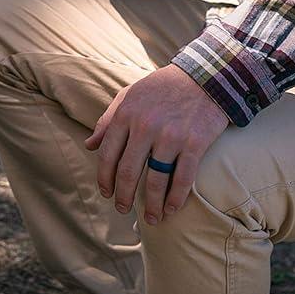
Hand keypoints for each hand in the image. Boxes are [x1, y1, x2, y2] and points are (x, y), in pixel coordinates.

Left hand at [85, 65, 230, 224]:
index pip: (107, 154)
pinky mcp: (195, 143)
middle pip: (128, 172)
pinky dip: (175, 198)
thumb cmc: (162, 87)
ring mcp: (171, 136)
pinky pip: (183, 178)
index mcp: (126, 114)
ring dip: (151, 205)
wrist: (204, 75)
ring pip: (156, 180)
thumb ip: (108, 120)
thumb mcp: (129, 96)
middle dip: (124, 196)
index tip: (106, 193)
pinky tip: (170, 209)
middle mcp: (145, 126)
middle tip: (123, 209)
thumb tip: (89, 145)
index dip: (104, 178)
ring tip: (151, 218)